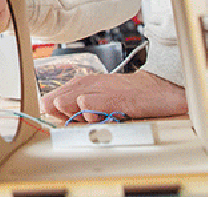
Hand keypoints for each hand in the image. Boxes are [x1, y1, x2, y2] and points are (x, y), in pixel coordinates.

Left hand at [41, 69, 186, 122]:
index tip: (66, 123)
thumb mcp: (100, 99)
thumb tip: (58, 116)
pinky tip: (102, 118)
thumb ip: (79, 107)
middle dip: (61, 117)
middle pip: (52, 102)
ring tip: (94, 120)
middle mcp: (84, 84)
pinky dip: (90, 115)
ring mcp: (96, 89)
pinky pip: (86, 104)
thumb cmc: (129, 95)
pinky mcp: (111, 98)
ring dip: (74, 116)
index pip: (49, 100)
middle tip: (81, 123)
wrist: (158, 88)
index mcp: (80, 84)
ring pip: (64, 102)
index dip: (54, 116)